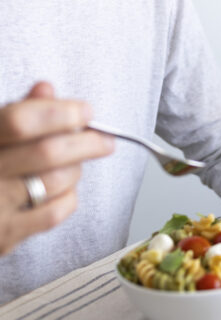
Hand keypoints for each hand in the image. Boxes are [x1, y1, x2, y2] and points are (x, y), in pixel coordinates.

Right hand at [0, 82, 114, 254]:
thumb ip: (18, 113)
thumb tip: (46, 89)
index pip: (20, 121)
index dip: (60, 113)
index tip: (86, 111)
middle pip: (48, 152)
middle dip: (86, 142)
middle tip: (104, 139)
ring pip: (56, 180)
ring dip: (76, 169)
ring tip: (74, 164)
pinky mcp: (5, 236)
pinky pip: (54, 213)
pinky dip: (68, 197)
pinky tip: (62, 189)